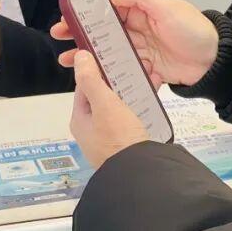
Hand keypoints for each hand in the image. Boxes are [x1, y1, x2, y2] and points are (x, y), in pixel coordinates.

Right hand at [52, 0, 217, 86]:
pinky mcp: (149, 71)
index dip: (87, 15)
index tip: (67, 18)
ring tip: (69, 64)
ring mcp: (142, 52)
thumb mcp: (168, 7)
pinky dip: (112, 79)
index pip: (108, 11)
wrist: (216, 61)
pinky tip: (96, 82)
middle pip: (104, 34)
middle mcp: (139, 31)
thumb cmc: (193, 30)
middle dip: (81, 37)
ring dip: (90, 58)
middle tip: (59, 41)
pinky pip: (126, 75)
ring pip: (110, 55)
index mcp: (141, 12)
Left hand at [70, 50, 148, 167]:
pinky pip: (132, 119)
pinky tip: (152, 99)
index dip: (98, 70)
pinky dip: (140, 106)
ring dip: (131, 92)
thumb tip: (79, 56)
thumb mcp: (104, 104)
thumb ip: (92, 79)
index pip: (85, 86)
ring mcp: (109, 139)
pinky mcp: (127, 144)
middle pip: (103, 97)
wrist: (139, 174)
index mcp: (80, 119)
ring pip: (119, 107)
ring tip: (148, 78)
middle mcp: (91, 130)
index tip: (114, 56)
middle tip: (136, 66)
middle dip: (119, 81)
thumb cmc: (118, 137)